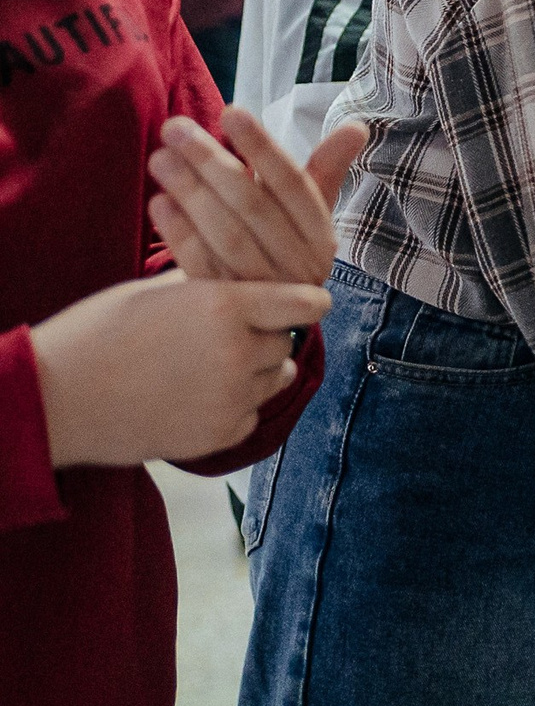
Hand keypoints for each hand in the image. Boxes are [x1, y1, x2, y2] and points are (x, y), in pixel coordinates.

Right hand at [29, 272, 331, 465]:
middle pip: (287, 341)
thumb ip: (214, 282)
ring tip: (205, 367)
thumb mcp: (160, 291)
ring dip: (255, 372)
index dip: (305, 302)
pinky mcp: (220, 435)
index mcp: (228, 306)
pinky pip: (252, 414)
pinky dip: (235, 406)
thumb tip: (247, 271)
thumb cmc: (99, 334)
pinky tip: (193, 397)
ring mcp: (232, 398)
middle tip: (225, 337)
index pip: (307, 303)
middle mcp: (240, 353)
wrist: (55, 399)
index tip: (301, 304)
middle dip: (265, 337)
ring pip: (276, 378)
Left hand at [147, 111, 362, 285]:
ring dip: (190, 193)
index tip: (231, 112)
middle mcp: (298, 266)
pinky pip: (201, 266)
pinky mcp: (227, 306)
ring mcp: (261, 289)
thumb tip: (357, 126)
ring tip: (160, 157)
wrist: (259, 317)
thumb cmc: (283, 245)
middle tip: (175, 128)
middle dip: (212, 163)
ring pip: (226, 235)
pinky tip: (159, 202)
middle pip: (254, 208)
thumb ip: (327, 168)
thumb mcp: (308, 212)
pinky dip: (179, 233)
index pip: (294, 185)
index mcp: (321, 237)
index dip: (262, 148)